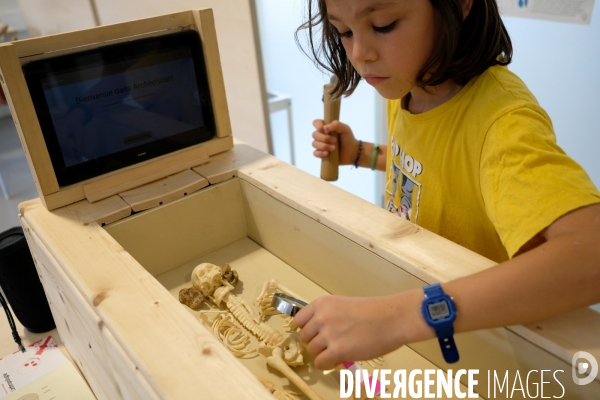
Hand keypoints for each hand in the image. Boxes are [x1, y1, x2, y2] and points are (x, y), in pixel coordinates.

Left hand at [294, 294, 424, 369]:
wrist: (392, 318)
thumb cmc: (374, 311)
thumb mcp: (344, 306)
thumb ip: (329, 316)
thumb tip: (319, 333)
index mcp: (322, 303)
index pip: (299, 320)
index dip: (308, 329)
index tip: (318, 333)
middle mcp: (321, 317)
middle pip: (305, 337)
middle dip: (316, 342)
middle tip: (332, 344)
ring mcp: (328, 334)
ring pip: (312, 351)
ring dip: (323, 354)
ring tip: (339, 351)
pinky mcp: (337, 351)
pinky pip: (320, 363)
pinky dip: (327, 364)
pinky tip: (338, 360)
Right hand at [311, 120, 359, 164]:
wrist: (352, 152)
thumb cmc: (348, 139)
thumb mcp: (345, 129)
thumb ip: (336, 125)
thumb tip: (325, 128)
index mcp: (326, 128)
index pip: (316, 123)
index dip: (318, 126)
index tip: (326, 130)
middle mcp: (321, 135)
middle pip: (314, 134)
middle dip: (324, 138)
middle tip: (335, 141)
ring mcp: (320, 145)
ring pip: (314, 144)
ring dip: (324, 146)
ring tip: (334, 148)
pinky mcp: (321, 154)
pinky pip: (315, 153)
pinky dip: (320, 153)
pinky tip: (327, 153)